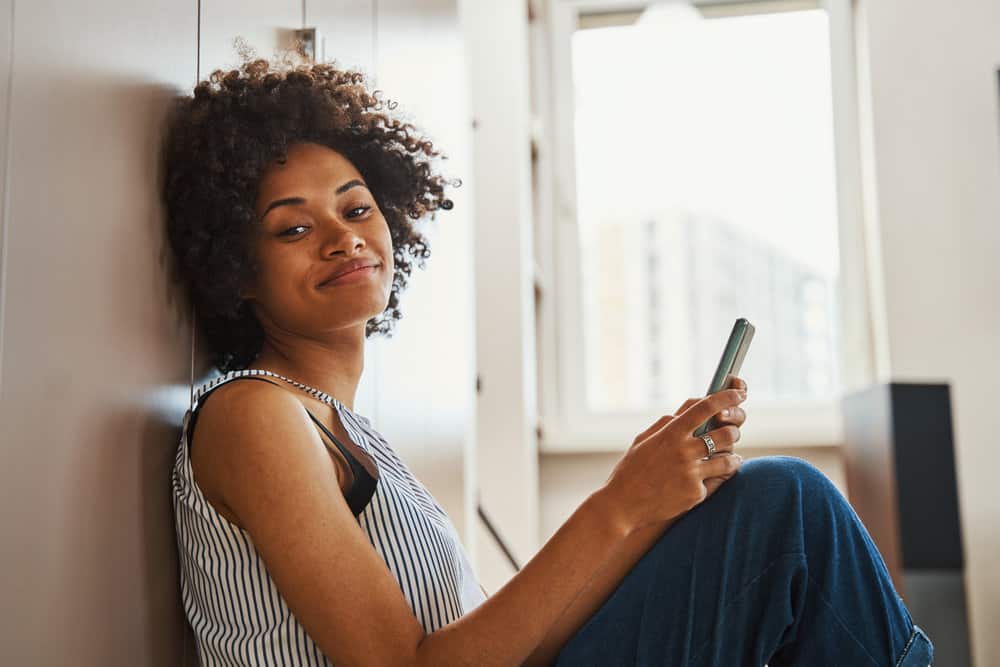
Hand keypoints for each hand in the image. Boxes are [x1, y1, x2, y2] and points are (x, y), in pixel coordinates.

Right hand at [602, 377, 748, 532]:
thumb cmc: (632, 470)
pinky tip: (711, 478)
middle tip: (732, 432)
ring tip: (730, 457)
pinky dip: (715, 478)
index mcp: (670, 433)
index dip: (727, 397)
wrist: (623, 506)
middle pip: (725, 433)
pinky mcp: (695, 493)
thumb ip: (667, 424)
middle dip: (734, 431)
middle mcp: (683, 451)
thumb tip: (690, 410)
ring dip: (732, 456)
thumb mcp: (644, 440)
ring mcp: (691, 473)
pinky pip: (716, 481)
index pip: (705, 407)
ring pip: (728, 458)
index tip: (739, 393)